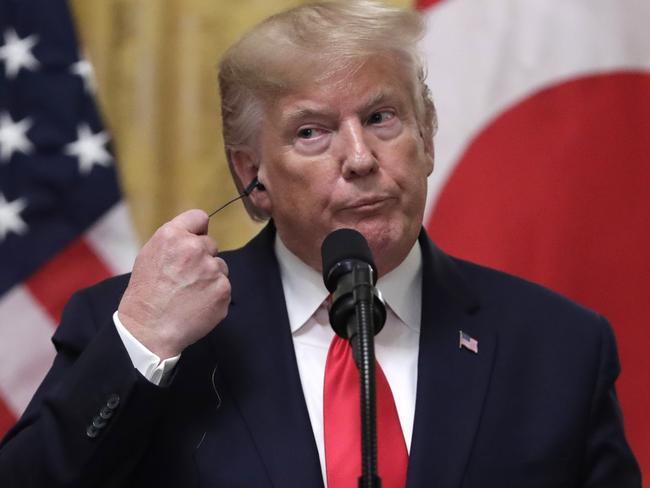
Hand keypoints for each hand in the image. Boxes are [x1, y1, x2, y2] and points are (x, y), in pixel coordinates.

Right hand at [118, 209, 230, 358]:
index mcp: (173, 236)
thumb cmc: (146, 294)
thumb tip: (196, 234)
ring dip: (210, 276)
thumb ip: (174, 240)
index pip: (199, 217)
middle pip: (211, 244)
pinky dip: (214, 294)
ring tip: (189, 292)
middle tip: (184, 276)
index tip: (194, 240)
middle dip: (202, 257)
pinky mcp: (223, 289)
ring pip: (220, 266)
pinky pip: (224, 286)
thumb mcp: (149, 255)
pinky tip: (197, 303)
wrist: (150, 329)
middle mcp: (195, 248)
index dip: (197, 230)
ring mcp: (212, 269)